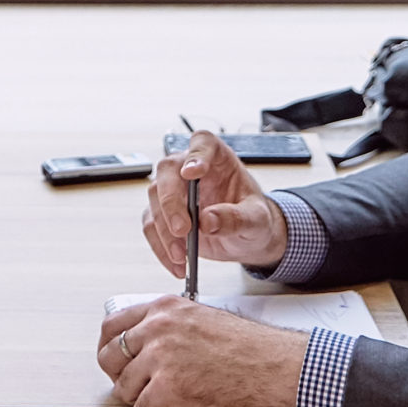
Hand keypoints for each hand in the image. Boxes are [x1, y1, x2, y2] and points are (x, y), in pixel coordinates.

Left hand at [94, 295, 307, 406]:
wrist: (274, 367)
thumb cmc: (248, 348)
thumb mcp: (200, 318)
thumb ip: (169, 327)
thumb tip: (144, 346)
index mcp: (164, 309)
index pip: (112, 325)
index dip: (109, 348)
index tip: (115, 362)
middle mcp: (157, 328)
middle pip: (108, 357)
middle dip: (121, 377)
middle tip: (140, 388)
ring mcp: (160, 358)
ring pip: (124, 388)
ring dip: (144, 400)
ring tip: (172, 402)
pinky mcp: (167, 389)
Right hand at [143, 131, 289, 276]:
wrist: (246, 237)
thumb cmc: (253, 218)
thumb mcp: (256, 220)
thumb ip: (236, 218)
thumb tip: (208, 221)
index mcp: (217, 157)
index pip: (203, 144)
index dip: (196, 155)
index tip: (193, 173)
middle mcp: (189, 167)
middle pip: (168, 172)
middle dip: (171, 202)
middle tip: (182, 230)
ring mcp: (173, 189)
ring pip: (155, 199)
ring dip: (164, 230)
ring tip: (182, 256)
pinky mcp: (163, 213)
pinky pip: (151, 225)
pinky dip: (160, 246)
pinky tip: (176, 262)